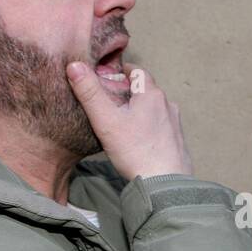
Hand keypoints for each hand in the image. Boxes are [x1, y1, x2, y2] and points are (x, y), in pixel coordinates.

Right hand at [67, 60, 192, 180]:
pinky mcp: (177, 140)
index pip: (137, 71)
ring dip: (139, 108)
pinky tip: (138, 138)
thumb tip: (74, 65)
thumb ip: (89, 93)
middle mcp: (167, 104)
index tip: (108, 77)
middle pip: (146, 89)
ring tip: (122, 120)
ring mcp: (175, 123)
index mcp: (152, 94)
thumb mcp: (106, 121)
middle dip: (128, 91)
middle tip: (110, 100)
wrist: (164, 185)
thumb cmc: (135, 151)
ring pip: (154, 107)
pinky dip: (148, 124)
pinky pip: (160, 124)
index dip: (121, 72)